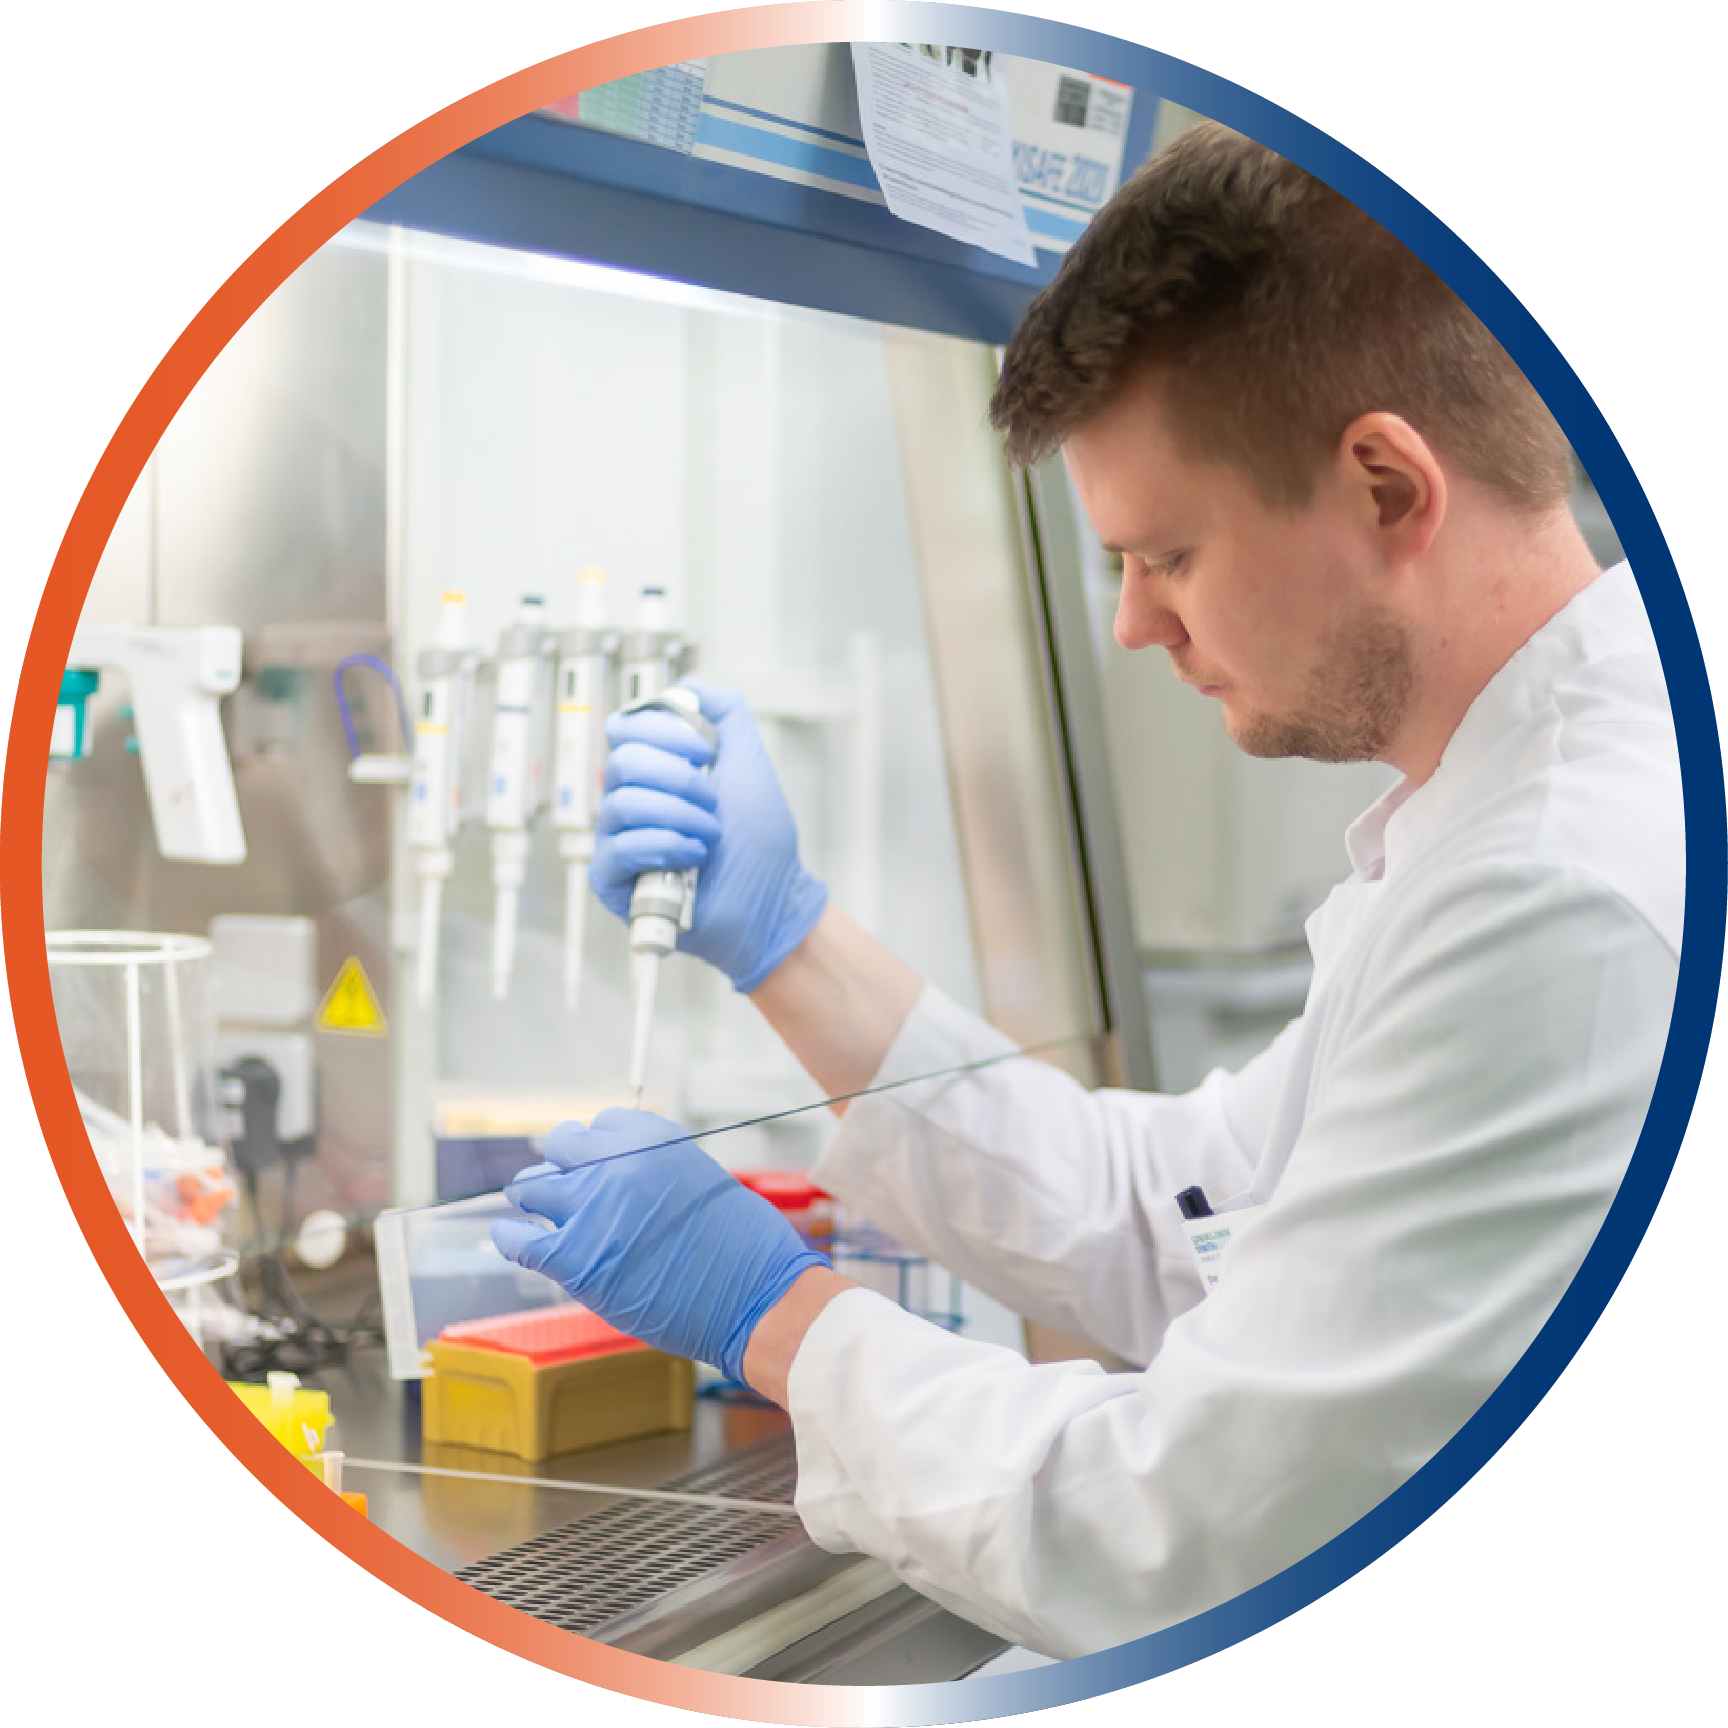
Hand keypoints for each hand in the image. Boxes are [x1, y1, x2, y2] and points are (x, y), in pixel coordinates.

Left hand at [489, 1107, 828, 1383]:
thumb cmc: (742, 1247)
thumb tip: (618, 1180)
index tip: (591, 1162)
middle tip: (559, 1186)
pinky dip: (510, 1237)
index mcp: (651, 1138)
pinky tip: (508, 1237)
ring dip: (532, 1198)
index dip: (593, 1148)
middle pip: (559, 1148)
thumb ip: (653, 1173)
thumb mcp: (701, 1180)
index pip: (599, 1125)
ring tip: (529, 1209)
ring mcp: (591, 1210)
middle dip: (559, 1166)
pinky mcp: (577, 1259)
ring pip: (531, 1188)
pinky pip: (520, 1239)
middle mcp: (615, 1164)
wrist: (756, 1297)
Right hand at [589, 682, 827, 992]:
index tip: (704, 752)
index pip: (625, 731)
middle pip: (620, 763)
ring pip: (622, 804)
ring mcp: (619, 842)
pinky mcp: (614, 883)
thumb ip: (726, 715)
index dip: (662, 732)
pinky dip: (664, 847)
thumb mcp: (749, 763)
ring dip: (680, 817)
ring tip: (711, 836)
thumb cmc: (761, 841)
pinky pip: (619, 849)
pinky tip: (694, 858)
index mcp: (653, 774)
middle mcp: (630, 803)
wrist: (773, 898)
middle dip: (678, 780)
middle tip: (713, 802)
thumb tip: (689, 685)